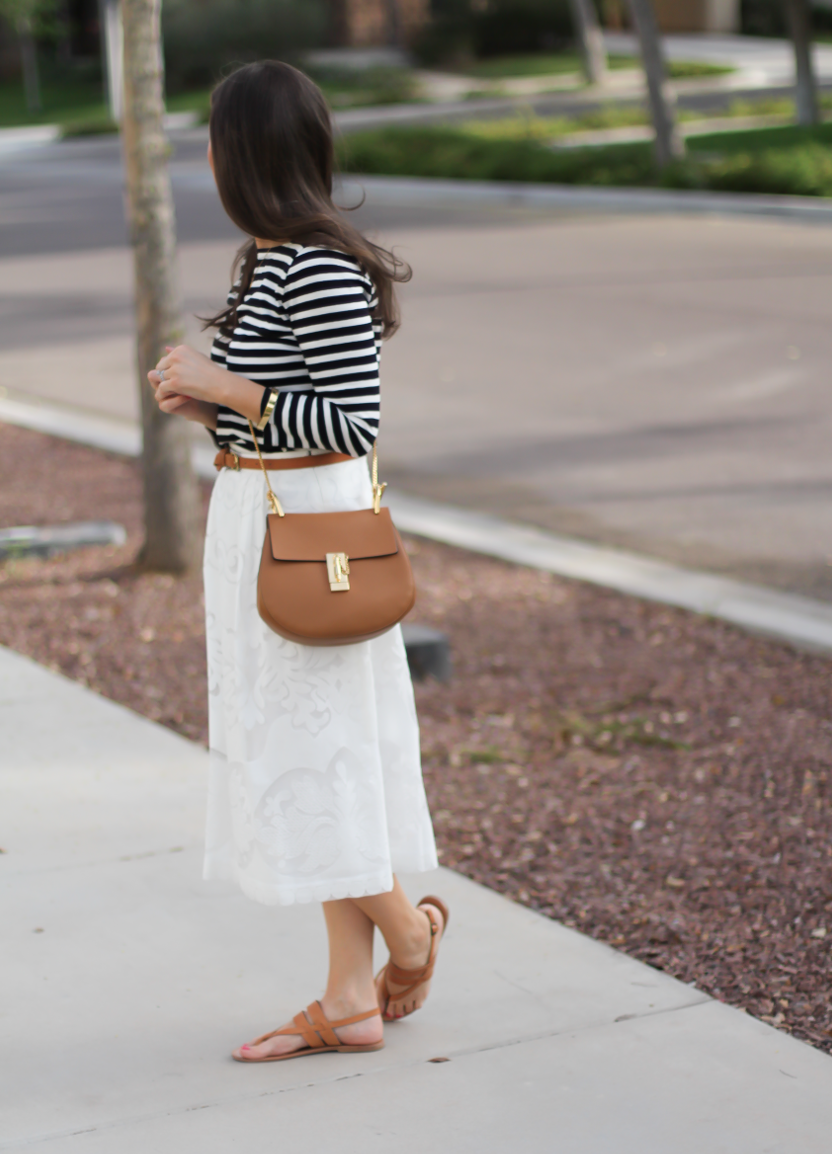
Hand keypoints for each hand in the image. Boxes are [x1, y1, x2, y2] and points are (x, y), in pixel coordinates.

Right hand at [148, 360, 216, 428]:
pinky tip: (188, 396)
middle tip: (183, 377)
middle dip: (168, 378)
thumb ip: (180, 358)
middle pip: (154, 379)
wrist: (206, 398)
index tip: (183, 365)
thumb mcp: (190, 367)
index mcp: (165, 373)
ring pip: (158, 392)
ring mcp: (161, 395)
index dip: (168, 367)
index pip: (159, 367)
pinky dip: (176, 400)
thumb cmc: (200, 381)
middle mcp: (160, 384)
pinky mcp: (166, 406)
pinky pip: (165, 404)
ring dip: (173, 390)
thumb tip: (167, 348)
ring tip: (187, 388)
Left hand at [150, 344, 264, 423]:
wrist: (221, 384)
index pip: (166, 360)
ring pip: (160, 379)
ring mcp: (175, 370)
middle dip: (166, 377)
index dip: (170, 371)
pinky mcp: (175, 383)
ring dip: (167, 386)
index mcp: (180, 349)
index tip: (180, 378)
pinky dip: (168, 393)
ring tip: (177, 391)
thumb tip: (166, 348)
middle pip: (160, 368)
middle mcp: (176, 357)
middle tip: (176, 386)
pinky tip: (178, 395)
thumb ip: (180, 354)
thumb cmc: (211, 372)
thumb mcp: (196, 357)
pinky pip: (162, 388)